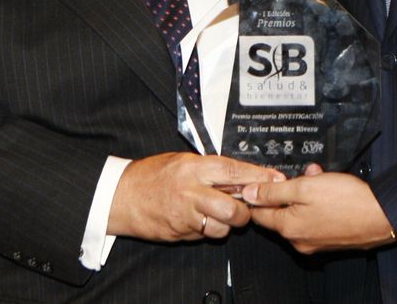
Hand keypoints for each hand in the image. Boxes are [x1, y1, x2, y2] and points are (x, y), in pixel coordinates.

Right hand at [108, 153, 282, 241]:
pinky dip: (207, 230)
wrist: (121, 196)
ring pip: (221, 227)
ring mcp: (184, 215)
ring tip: (219, 214)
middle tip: (244, 207)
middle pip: (233, 208)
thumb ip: (209, 168)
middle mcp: (191, 191)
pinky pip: (204, 235)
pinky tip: (200, 220)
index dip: (258, 177)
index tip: (275, 180)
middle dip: (244, 211)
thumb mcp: (181, 161)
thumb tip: (241, 174)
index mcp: (193, 168)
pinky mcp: (179, 232)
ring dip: (226, 224)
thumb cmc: (151, 176)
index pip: (234, 172)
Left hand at [243, 165, 395, 253]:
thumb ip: (274, 191)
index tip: (263, 181)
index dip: (258, 195)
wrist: (383, 216)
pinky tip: (331, 189)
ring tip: (321, 178)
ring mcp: (315, 242)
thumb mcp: (305, 187)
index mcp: (289, 227)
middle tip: (303, 174)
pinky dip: (318, 203)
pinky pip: (315, 219)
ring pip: (299, 212)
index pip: (258, 214)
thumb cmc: (348, 201)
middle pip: (280, 212)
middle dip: (288, 189)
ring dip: (305, 193)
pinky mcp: (330, 240)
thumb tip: (248, 194)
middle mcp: (299, 240)